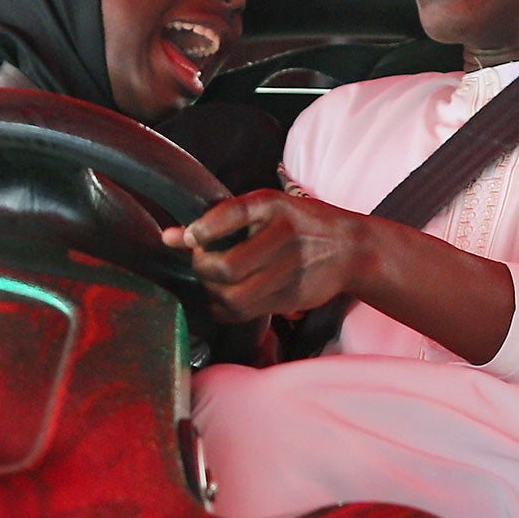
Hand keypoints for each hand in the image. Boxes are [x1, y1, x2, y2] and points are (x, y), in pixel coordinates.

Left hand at [161, 190, 367, 321]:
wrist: (349, 249)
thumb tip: (168, 237)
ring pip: (233, 296)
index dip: (202, 229)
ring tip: (213, 281)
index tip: (188, 238)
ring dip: (212, 292)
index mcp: (272, 205)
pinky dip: (224, 308)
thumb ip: (218, 221)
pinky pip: (244, 311)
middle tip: (201, 262)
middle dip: (202, 268)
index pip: (232, 213)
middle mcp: (282, 236)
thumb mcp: (266, 209)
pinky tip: (224, 297)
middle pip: (227, 266)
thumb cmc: (297, 224)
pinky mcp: (290, 297)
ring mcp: (289, 270)